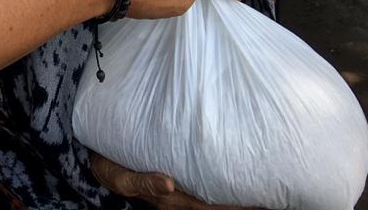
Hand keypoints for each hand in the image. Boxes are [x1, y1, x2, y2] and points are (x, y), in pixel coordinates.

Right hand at [90, 154, 257, 208]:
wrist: (98, 162)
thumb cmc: (110, 167)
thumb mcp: (121, 176)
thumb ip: (144, 181)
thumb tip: (169, 183)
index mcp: (168, 200)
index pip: (206, 207)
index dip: (231, 206)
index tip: (256, 202)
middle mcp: (177, 200)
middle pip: (214, 208)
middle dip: (239, 206)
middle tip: (268, 200)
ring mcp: (177, 195)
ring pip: (210, 204)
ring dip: (232, 202)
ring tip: (260, 197)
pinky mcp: (176, 187)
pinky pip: (201, 194)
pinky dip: (219, 194)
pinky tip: (233, 189)